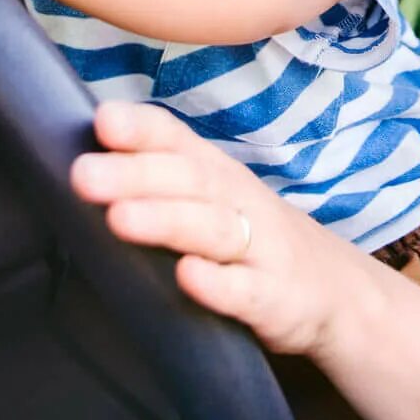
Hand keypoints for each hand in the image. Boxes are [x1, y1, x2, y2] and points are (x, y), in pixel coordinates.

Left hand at [69, 101, 377, 358]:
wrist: (338, 293)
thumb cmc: (255, 239)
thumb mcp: (215, 200)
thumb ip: (159, 181)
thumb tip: (80, 163)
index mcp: (216, 175)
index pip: (178, 142)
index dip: (142, 130)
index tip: (102, 121)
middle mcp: (238, 202)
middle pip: (189, 181)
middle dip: (136, 175)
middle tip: (83, 174)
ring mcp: (261, 250)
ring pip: (212, 229)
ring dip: (165, 221)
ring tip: (119, 218)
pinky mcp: (275, 298)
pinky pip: (246, 290)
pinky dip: (218, 284)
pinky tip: (188, 277)